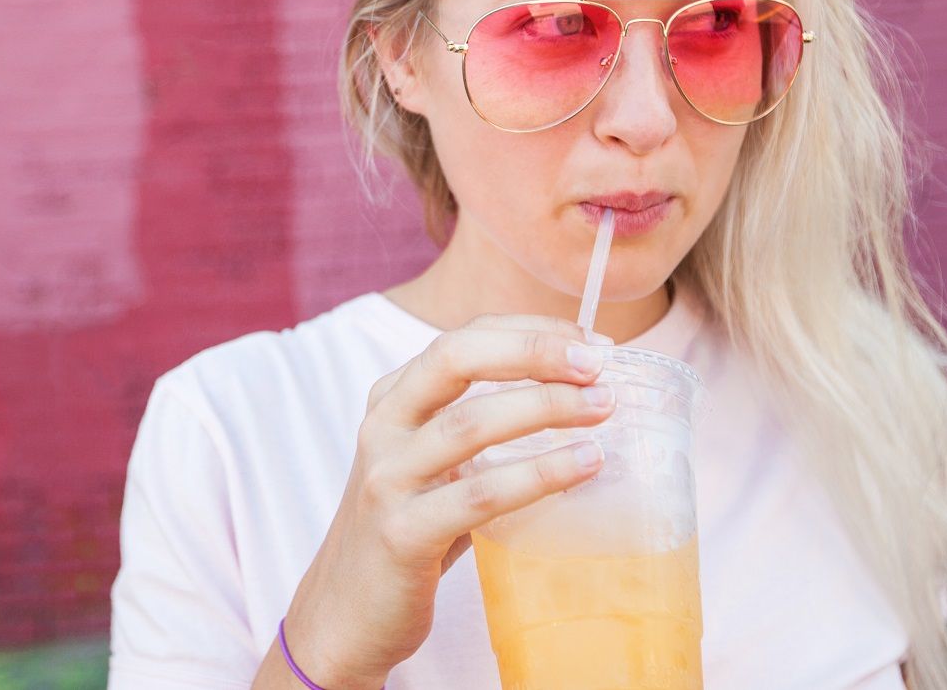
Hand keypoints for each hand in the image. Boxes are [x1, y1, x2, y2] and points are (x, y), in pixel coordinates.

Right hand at [261, 314, 617, 688]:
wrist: (343, 616)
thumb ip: (477, 429)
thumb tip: (577, 399)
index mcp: (391, 401)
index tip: (590, 341)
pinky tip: (584, 465)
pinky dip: (540, 474)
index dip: (528, 331)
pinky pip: (480, 495)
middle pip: (456, 359)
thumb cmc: (407, 535)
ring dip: (546, 407)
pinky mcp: (403, 535)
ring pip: (470, 423)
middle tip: (598, 361)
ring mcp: (388, 480)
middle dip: (533, 350)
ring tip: (603, 408)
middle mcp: (382, 428)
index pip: (462, 339)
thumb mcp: (432, 466)